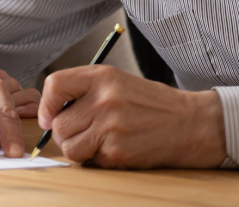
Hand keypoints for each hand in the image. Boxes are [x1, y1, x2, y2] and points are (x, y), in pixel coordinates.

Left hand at [40, 64, 226, 167]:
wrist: (193, 124)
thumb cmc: (152, 104)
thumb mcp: (117, 82)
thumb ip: (84, 91)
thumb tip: (49, 112)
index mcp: (102, 77)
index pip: (54, 85)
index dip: (45, 104)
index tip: (49, 115)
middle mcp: (104, 100)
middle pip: (58, 124)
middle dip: (63, 133)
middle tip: (79, 133)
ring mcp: (111, 127)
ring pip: (70, 147)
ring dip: (77, 149)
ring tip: (95, 143)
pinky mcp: (119, 152)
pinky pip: (91, 161)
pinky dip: (98, 160)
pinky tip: (115, 149)